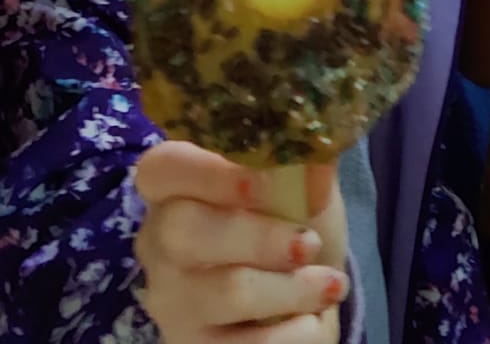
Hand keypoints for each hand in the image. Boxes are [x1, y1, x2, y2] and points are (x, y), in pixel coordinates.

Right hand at [135, 142, 349, 342]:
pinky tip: (312, 320)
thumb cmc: (290, 224)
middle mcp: (158, 244)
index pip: (162, 168)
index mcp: (174, 188)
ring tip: (331, 285)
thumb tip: (317, 161)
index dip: (208, 173)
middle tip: (309, 244)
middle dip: (260, 237)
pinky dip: (297, 331)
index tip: (263, 181)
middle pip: (184, 231)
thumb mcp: (299, 184)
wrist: (303, 295)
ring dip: (292, 288)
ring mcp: (171, 301)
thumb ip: (303, 165)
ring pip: (226, 291)